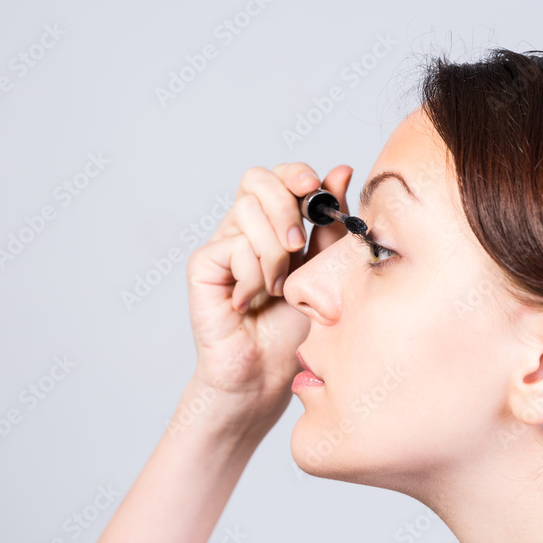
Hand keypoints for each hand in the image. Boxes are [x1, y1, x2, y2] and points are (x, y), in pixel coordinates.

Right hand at [185, 162, 353, 434]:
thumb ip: (331, 222)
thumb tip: (340, 169)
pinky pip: (231, 245)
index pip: (279, 175)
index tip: (314, 188)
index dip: (295, 173)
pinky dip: (251, 275)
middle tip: (296, 246)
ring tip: (276, 289)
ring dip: (273, 253)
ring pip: (246, 211)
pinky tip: (251, 301)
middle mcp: (245, 228)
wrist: (269, 374)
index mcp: (276, 223)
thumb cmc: (297, 327)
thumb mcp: (326, 266)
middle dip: (284, 206)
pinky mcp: (202, 266)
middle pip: (257, 179)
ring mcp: (221, 244)